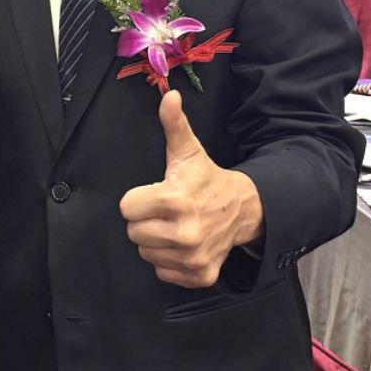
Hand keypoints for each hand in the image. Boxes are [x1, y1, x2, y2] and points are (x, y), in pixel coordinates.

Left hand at [118, 92, 263, 288]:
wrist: (244, 210)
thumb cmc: (207, 180)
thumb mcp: (188, 152)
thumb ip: (173, 125)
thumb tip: (168, 96)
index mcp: (175, 201)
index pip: (127, 208)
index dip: (138, 199)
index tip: (155, 194)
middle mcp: (185, 233)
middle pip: (134, 233)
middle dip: (145, 221)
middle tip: (166, 211)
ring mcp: (193, 257)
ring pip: (146, 253)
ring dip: (157, 242)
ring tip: (175, 226)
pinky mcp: (200, 275)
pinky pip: (163, 272)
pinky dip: (170, 260)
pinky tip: (184, 244)